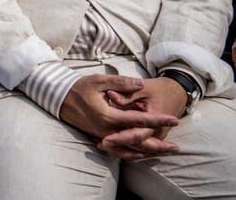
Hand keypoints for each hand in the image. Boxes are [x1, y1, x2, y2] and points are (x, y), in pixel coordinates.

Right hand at [57, 74, 179, 157]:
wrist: (58, 99)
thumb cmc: (78, 87)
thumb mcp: (98, 80)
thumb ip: (120, 83)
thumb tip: (140, 84)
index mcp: (109, 116)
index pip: (140, 121)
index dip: (158, 120)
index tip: (174, 120)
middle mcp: (108, 131)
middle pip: (138, 142)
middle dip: (159, 145)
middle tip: (176, 148)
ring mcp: (103, 137)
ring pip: (130, 150)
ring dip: (149, 152)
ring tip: (165, 153)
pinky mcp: (99, 139)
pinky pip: (119, 152)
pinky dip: (133, 155)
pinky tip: (142, 155)